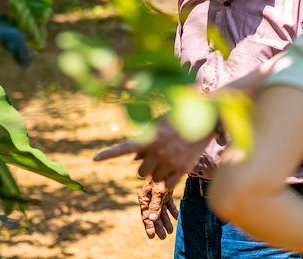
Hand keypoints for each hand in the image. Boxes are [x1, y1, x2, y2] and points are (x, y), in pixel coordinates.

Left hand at [96, 118, 213, 187]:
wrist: (208, 118)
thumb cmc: (182, 117)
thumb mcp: (161, 123)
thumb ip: (146, 139)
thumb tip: (134, 158)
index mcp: (150, 137)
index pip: (124, 148)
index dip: (108, 154)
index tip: (94, 159)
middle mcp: (158, 151)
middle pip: (140, 171)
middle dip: (145, 167)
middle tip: (156, 159)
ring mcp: (170, 161)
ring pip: (153, 179)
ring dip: (157, 173)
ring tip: (168, 161)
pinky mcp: (182, 169)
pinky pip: (166, 185)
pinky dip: (167, 180)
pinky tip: (174, 169)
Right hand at [139, 176, 178, 239]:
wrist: (169, 163)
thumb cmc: (161, 177)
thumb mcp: (158, 191)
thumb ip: (155, 205)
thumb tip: (151, 219)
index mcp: (144, 198)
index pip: (145, 216)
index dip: (149, 226)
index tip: (152, 236)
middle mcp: (150, 198)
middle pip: (154, 216)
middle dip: (159, 226)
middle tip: (164, 237)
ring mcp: (158, 196)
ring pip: (162, 212)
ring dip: (166, 221)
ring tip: (171, 231)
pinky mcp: (165, 193)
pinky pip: (168, 205)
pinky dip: (172, 210)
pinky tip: (177, 217)